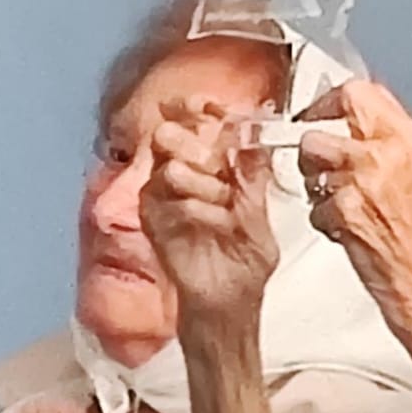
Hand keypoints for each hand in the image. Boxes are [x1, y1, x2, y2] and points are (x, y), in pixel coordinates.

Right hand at [141, 103, 279, 322]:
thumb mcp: (260, 212)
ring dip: (206, 180)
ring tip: (227, 206)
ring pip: (171, 161)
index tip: (216, 107)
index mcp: (208, 169)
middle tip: (223, 163)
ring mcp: (161, 198)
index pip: (195, 122)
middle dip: (204, 142)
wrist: (230, 305)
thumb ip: (253, 174)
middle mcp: (179, 177)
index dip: (204, 109)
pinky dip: (197, 205)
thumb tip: (257, 132)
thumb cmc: (245, 264)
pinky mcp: (151, 221)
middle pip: (172, 131)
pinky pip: (164, 195)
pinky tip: (218, 221)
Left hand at [296, 81, 411, 331]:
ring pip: (311, 154)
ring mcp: (365, 179)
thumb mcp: (411, 172)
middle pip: (330, 113)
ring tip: (337, 202)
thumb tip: (347, 114)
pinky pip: (312, 202)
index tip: (321, 114)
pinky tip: (344, 230)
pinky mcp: (346, 210)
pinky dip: (321, 218)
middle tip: (319, 156)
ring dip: (314, 180)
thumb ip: (382, 139)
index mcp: (409, 138)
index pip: (359, 90)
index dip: (331, 100)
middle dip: (316, 133)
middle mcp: (389, 151)